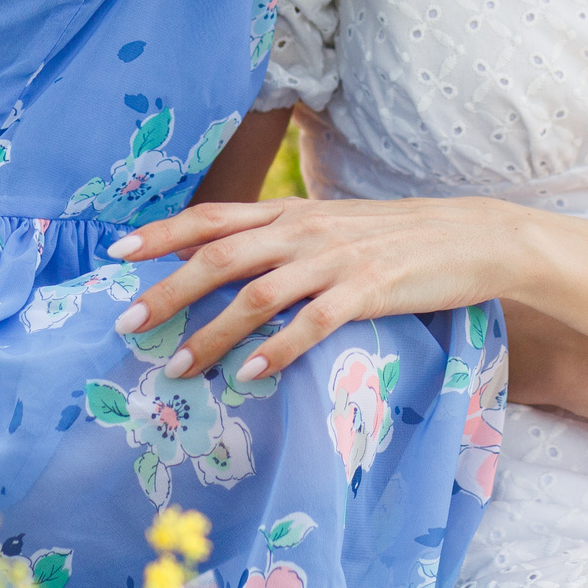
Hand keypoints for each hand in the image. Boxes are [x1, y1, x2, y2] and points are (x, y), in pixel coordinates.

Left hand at [108, 195, 512, 378]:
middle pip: (220, 256)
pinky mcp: (368, 292)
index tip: (117, 252)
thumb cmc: (396, 237)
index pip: (213, 216)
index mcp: (291, 212)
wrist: (470, 235)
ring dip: (211, 334)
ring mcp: (335, 260)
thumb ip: (284, 237)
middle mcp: (304, 230)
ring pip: (256, 295)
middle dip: (169, 290)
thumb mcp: (331, 225)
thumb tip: (232, 259)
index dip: (163, 233)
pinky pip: (311, 323)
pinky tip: (249, 375)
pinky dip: (275, 350)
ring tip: (176, 367)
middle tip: (128, 323)